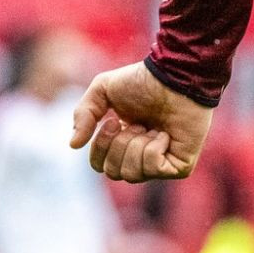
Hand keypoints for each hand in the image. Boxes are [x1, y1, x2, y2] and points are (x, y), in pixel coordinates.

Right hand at [69, 61, 213, 182]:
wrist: (174, 78)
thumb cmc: (142, 82)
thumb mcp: (101, 91)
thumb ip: (83, 115)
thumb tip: (73, 145)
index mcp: (122, 143)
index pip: (100, 165)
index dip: (100, 147)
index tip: (113, 121)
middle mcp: (140, 157)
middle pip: (114, 173)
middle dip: (119, 145)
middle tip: (135, 123)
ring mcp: (161, 164)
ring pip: (132, 174)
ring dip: (136, 145)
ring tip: (149, 127)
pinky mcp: (179, 167)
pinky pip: (153, 168)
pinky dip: (153, 148)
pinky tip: (165, 134)